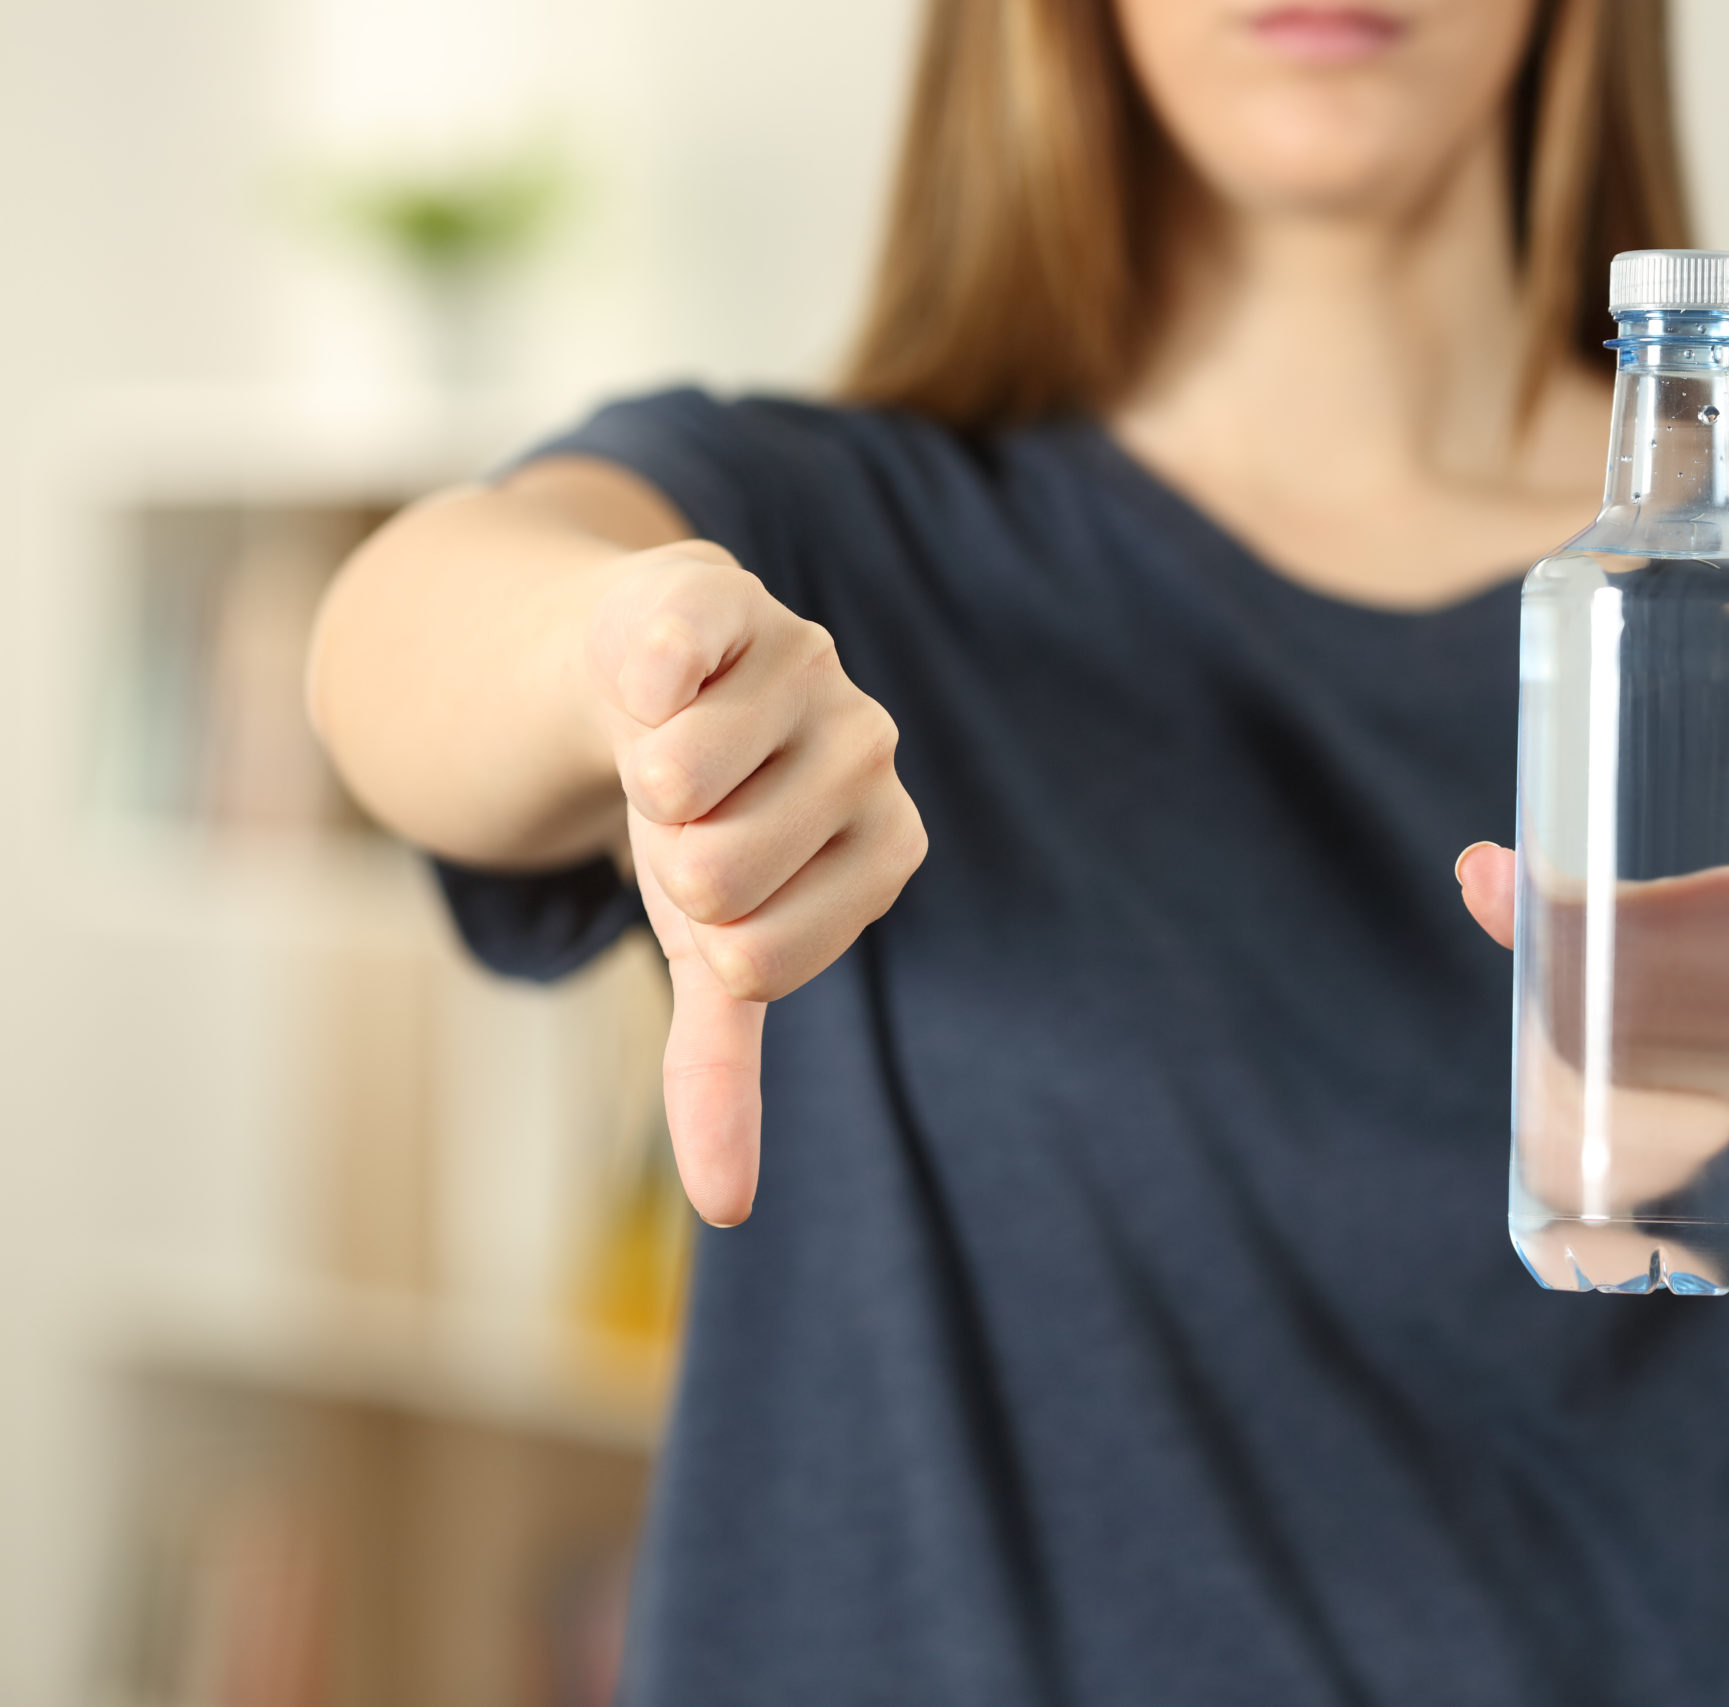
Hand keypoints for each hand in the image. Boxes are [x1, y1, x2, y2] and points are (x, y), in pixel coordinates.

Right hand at [586, 543, 926, 1224]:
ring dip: (632, 777)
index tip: (709, 888)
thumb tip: (726, 1208)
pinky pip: (666, 660)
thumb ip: (720, 1068)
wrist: (641, 679)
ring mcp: (808, 666)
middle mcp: (872, 751)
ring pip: (677, 778)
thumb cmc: (698, 830)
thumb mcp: (707, 953)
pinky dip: (633, 680)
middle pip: (712, 874)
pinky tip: (650, 676)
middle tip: (679, 814)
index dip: (696, 938)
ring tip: (664, 744)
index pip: (757, 961)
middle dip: (660, 858)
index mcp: (889, 849)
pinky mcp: (726, 595)